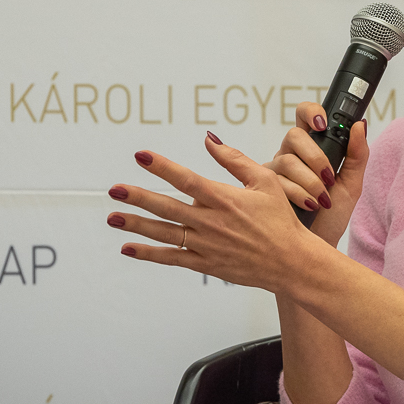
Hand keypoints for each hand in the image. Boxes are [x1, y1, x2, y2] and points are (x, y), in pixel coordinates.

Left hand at [108, 133, 314, 292]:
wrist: (291, 262)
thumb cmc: (281, 219)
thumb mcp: (265, 181)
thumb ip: (235, 160)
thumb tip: (209, 139)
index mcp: (224, 198)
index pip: (186, 178)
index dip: (161, 166)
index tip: (141, 155)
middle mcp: (211, 222)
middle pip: (166, 206)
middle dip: (138, 196)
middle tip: (114, 188)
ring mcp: (206, 245)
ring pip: (163, 233)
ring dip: (136, 225)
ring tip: (112, 217)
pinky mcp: (206, 264)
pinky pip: (171, 258)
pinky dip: (149, 254)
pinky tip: (128, 248)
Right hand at [264, 101, 368, 245]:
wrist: (320, 245)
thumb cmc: (333, 215)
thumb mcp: (352, 184)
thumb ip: (358, 154)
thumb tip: (360, 125)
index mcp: (311, 147)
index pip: (305, 116)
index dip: (311, 112)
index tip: (323, 125)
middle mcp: (290, 154)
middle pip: (294, 135)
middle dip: (315, 157)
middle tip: (329, 177)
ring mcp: (275, 170)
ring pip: (287, 160)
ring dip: (309, 182)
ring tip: (321, 200)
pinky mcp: (264, 187)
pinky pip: (277, 181)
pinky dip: (298, 194)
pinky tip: (308, 206)